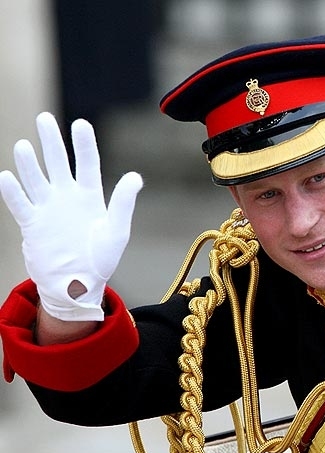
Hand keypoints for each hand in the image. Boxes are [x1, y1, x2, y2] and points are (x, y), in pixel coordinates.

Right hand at [0, 112, 142, 320]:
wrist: (78, 285)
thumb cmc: (101, 260)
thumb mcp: (117, 231)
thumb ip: (123, 203)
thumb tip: (135, 177)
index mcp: (91, 197)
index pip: (87, 164)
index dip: (84, 144)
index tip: (80, 123)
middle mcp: (67, 198)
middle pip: (58, 164)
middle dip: (52, 142)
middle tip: (44, 119)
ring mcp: (48, 209)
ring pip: (36, 180)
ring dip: (29, 164)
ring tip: (24, 146)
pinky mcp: (32, 224)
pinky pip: (20, 204)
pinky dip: (14, 192)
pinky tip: (7, 177)